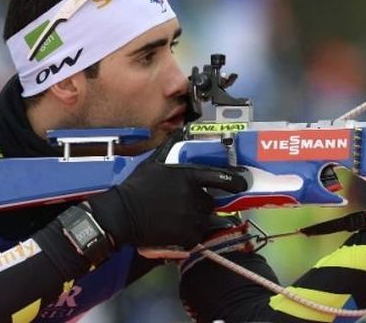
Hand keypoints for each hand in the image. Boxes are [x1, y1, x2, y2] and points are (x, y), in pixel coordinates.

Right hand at [88, 130, 248, 248]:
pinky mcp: (187, 236)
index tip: (242, 183)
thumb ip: (170, 146)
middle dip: (203, 203)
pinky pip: (198, 236)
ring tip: (184, 220)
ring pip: (207, 220)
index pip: (222, 178)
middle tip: (187, 205)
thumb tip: (180, 129)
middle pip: (212, 202)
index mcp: (189, 176)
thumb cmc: (137, 186)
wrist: (123, 214)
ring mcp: (192, 218)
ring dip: (200, 220)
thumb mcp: (154, 162)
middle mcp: (195, 197)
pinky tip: (177, 231)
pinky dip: (191, 235)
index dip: (236, 181)